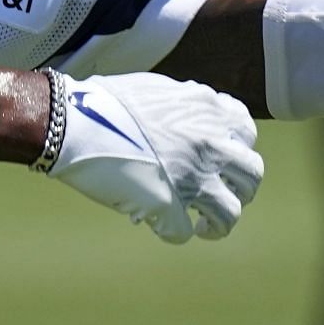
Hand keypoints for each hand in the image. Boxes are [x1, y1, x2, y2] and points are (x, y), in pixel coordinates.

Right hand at [47, 72, 263, 243]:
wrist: (72, 121)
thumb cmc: (105, 101)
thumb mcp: (160, 91)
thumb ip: (187, 109)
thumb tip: (192, 125)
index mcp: (209, 111)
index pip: (248, 135)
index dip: (236, 151)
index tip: (223, 161)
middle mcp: (210, 143)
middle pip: (251, 176)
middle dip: (239, 190)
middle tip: (221, 196)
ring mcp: (192, 177)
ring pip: (230, 213)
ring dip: (219, 222)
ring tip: (206, 225)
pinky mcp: (167, 206)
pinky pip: (183, 233)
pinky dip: (175, 233)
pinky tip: (164, 227)